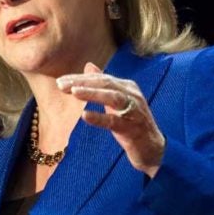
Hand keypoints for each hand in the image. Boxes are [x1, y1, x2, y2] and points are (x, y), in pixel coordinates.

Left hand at [57, 62, 164, 177]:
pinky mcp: (133, 128)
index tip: (61, 80)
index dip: (80, 78)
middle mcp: (132, 95)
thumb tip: (89, 65)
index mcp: (127, 87)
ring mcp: (134, 111)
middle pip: (105, 84)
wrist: (152, 148)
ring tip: (73, 92)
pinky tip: (85, 116)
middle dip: (82, 83)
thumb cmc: (132, 124)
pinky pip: (114, 121)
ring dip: (92, 94)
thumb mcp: (116, 101)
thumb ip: (103, 85)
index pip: (100, 78)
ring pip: (112, 97)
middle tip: (61, 84)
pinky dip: (100, 118)